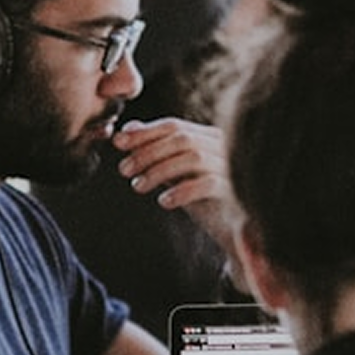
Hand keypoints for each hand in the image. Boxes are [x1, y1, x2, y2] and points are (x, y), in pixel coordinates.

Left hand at [112, 118, 236, 257]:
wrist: (236, 229)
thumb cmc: (205, 198)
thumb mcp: (176, 172)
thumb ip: (157, 150)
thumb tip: (128, 130)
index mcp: (209, 137)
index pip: (174, 125)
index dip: (144, 132)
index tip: (118, 143)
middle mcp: (223, 147)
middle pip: (182, 138)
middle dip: (148, 151)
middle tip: (124, 169)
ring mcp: (231, 167)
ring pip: (193, 158)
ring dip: (159, 170)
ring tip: (138, 186)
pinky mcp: (235, 191)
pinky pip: (207, 183)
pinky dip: (182, 191)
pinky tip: (164, 202)